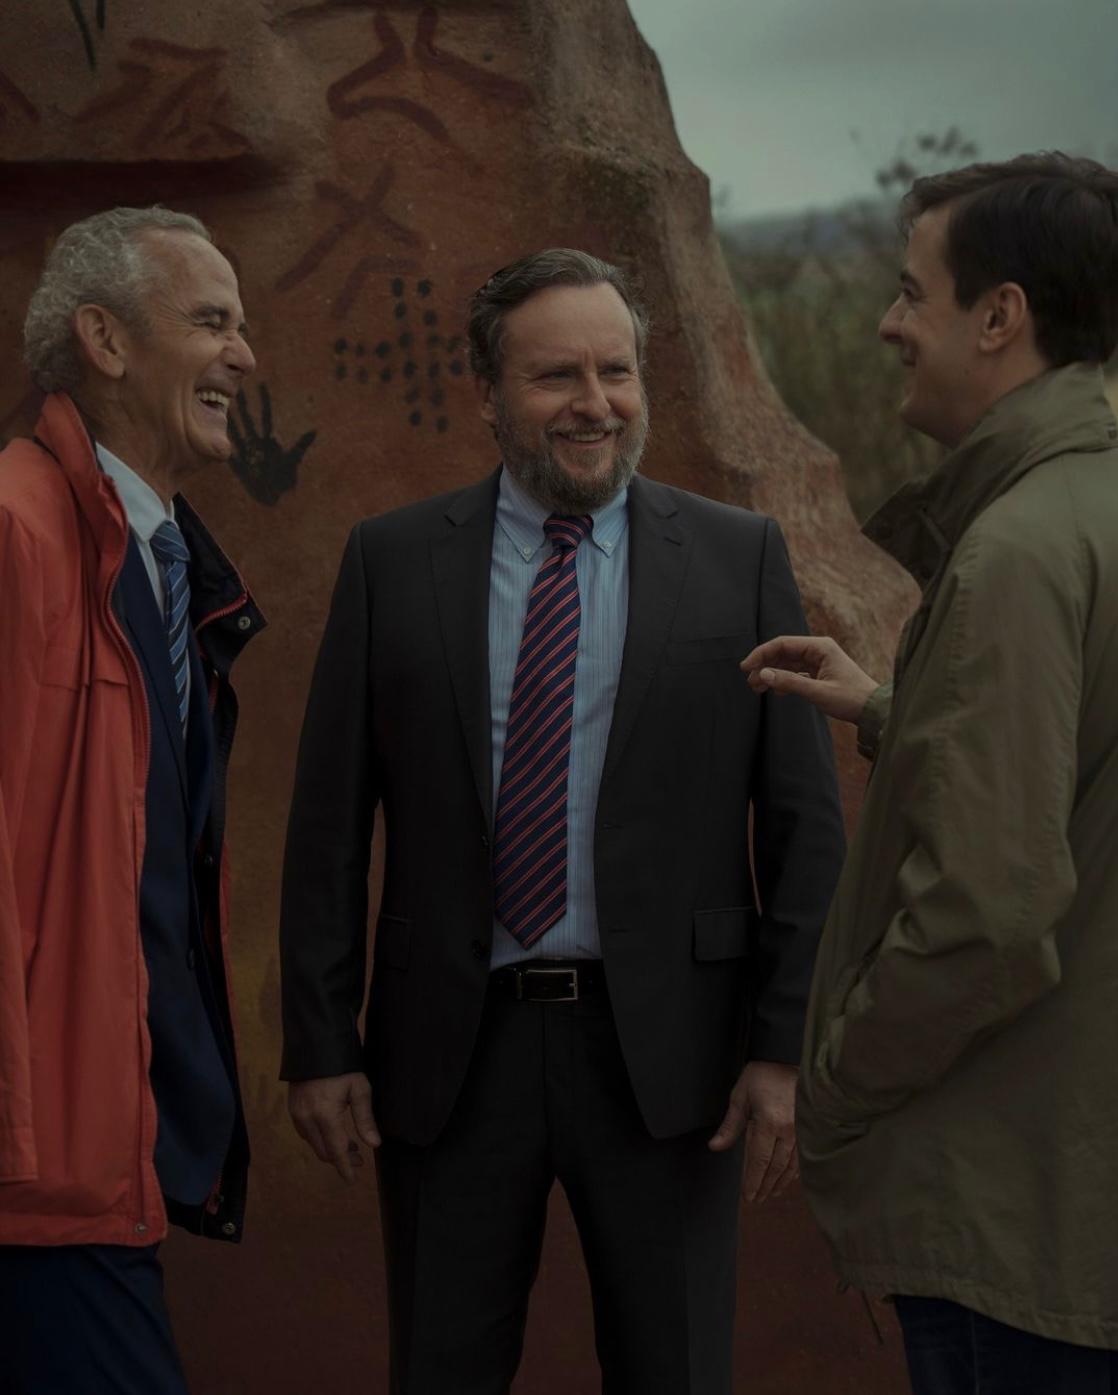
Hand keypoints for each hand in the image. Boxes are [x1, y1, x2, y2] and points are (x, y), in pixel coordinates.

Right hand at [288, 1072, 380, 1182]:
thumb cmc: (342, 1066)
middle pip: (323, 1151)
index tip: (352, 1180)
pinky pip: (305, 1132)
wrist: (315, 1045)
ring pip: (313, 1143)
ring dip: (329, 1148)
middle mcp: (307, 1119)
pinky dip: (318, 1138)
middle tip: (359, 1158)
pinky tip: (330, 1131)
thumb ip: (365, 1119)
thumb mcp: (359, 1089)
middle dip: (341, 1159)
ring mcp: (297, 1114)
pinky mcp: (292, 1108)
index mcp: (326, 1116)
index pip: (336, 1151)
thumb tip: (374, 1145)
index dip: (345, 1167)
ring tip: (349, 1144)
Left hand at [708, 1061, 798, 1201]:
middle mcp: (788, 1130)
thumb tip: (715, 1147)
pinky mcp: (809, 1128)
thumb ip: (730, 1124)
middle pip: (775, 1167)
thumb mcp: (740, 1096)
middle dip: (764, 1186)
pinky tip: (788, 1178)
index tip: (748, 1197)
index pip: (759, 1160)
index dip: (752, 1181)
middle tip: (757, 1200)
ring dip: (779, 1182)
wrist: (787, 1057)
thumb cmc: (761, 1075)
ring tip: (770, 1194)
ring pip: (790, 1165)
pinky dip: (793, 1171)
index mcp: (768, 1122)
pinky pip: (801, 1156)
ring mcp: (801, 1130)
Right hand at [740, 635, 878, 724]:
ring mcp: (819, 661)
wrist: (873, 710)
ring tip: (757, 688)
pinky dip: (783, 680)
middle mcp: (818, 650)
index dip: (761, 654)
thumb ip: (789, 682)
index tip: (746, 667)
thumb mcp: (818, 692)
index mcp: (820, 647)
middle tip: (750, 681)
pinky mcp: (819, 673)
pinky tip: (775, 692)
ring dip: (772, 673)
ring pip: (787, 663)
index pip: (782, 644)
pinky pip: (795, 672)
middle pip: (783, 652)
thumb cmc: (850, 699)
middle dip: (765, 665)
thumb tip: (763, 675)